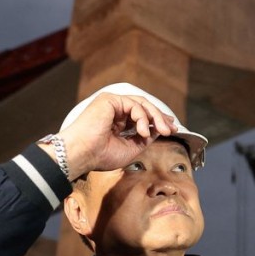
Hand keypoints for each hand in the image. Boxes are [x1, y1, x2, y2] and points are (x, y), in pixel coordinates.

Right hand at [53, 92, 179, 178]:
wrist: (82, 155)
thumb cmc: (100, 155)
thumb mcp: (131, 148)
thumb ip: (145, 137)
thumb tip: (160, 128)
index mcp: (117, 121)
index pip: (141, 116)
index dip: (157, 121)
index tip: (171, 128)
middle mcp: (114, 110)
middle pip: (144, 108)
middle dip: (160, 118)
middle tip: (172, 129)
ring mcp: (111, 103)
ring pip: (141, 104)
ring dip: (155, 117)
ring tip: (162, 131)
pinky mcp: (109, 99)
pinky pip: (134, 104)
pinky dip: (142, 117)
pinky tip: (143, 132)